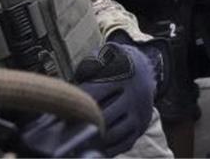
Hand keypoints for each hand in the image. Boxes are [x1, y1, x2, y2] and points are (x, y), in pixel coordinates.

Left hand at [73, 41, 156, 155]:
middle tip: (67, 128)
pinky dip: (109, 149)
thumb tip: (72, 84)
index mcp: (123, 78)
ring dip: (96, 139)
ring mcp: (140, 115)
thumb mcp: (106, 59)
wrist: (146, 72)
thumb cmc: (117, 67)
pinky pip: (124, 144)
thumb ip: (89, 66)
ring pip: (114, 133)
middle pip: (105, 117)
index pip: (95, 94)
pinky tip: (94, 146)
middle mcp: (134, 97)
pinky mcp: (141, 128)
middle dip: (85, 123)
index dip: (77, 103)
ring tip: (80, 138)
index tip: (63, 109)